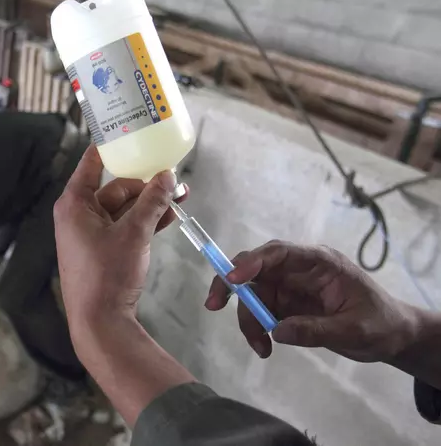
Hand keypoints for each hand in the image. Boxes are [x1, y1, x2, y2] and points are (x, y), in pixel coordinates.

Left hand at [54, 145, 194, 425]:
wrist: (100, 322)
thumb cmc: (108, 272)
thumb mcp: (134, 232)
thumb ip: (152, 201)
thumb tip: (167, 176)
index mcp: (74, 203)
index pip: (92, 162)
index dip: (111, 146)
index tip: (128, 130)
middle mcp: (78, 215)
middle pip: (115, 188)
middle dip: (146, 185)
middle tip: (174, 178)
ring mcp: (89, 234)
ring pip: (123, 209)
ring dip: (150, 204)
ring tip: (181, 195)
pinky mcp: (101, 251)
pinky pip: (124, 227)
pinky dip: (144, 222)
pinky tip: (170, 216)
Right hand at [205, 240, 416, 362]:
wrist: (391, 336)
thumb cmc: (380, 324)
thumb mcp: (354, 330)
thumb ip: (316, 329)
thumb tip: (277, 331)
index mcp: (319, 262)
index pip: (279, 254)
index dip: (252, 262)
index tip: (232, 279)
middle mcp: (298, 269)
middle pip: (254, 268)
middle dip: (230, 283)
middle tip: (212, 304)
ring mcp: (290, 286)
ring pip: (252, 293)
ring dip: (247, 319)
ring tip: (261, 348)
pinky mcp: (285, 303)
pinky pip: (259, 311)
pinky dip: (255, 328)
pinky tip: (265, 347)